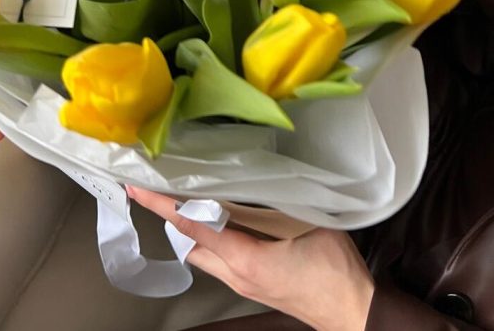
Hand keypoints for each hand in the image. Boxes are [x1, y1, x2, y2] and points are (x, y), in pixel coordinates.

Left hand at [127, 186, 373, 330]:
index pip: (193, 227)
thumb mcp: (307, 227)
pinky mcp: (252, 285)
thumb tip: (253, 181)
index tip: (140, 189)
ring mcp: (242, 283)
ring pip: (201, 254)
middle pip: (188, 244)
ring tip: (184, 196)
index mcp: (245, 259)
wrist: (353, 312)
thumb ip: (276, 205)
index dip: (164, 205)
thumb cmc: (334, 272)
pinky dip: (209, 237)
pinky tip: (218, 218)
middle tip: (158, 186)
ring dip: (189, 228)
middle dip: (170, 216)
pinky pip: (218, 258)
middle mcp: (235, 274)